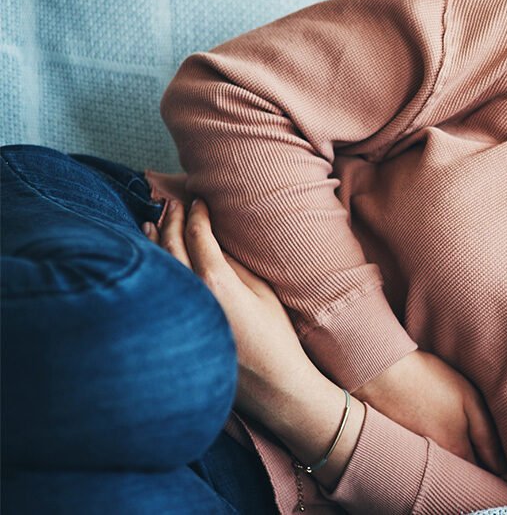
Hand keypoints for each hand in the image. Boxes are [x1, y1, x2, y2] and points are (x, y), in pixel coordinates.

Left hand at [145, 198, 364, 488]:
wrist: (272, 385)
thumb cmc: (275, 337)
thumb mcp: (262, 292)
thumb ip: (234, 263)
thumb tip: (212, 239)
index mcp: (216, 281)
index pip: (196, 235)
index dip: (195, 213)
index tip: (197, 199)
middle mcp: (190, 295)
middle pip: (170, 246)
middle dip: (170, 220)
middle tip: (173, 201)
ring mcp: (178, 314)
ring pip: (157, 267)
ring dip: (154, 240)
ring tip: (152, 219)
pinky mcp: (174, 330)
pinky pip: (158, 288)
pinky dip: (154, 267)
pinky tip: (151, 259)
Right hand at [357, 350, 506, 474]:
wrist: (380, 370)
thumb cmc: (429, 379)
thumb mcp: (469, 399)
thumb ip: (488, 436)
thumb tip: (503, 467)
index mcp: (456, 451)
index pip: (480, 476)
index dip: (492, 470)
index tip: (499, 462)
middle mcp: (433, 461)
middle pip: (459, 474)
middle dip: (473, 469)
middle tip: (481, 452)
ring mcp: (412, 455)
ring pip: (439, 467)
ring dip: (450, 462)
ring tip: (452, 436)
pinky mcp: (396, 447)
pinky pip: (419, 458)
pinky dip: (428, 453)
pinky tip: (428, 428)